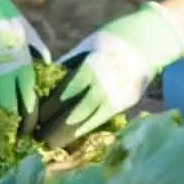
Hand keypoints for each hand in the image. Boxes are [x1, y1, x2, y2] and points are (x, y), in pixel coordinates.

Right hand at [0, 0, 50, 120]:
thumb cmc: (1, 12)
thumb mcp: (25, 31)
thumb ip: (35, 50)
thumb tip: (47, 66)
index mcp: (22, 65)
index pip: (29, 102)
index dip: (29, 121)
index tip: (30, 132)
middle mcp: (4, 74)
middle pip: (10, 111)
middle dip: (11, 128)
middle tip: (9, 140)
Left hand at [37, 3, 183, 144]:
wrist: (149, 40)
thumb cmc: (109, 41)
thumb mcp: (85, 49)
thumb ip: (67, 68)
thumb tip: (43, 86)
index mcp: (91, 68)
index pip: (64, 95)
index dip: (48, 110)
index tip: (34, 120)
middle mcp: (105, 85)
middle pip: (77, 113)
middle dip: (57, 129)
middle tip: (40, 139)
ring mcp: (119, 96)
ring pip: (91, 121)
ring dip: (71, 135)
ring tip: (54, 143)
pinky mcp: (127, 103)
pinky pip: (104, 120)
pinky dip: (88, 130)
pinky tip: (75, 137)